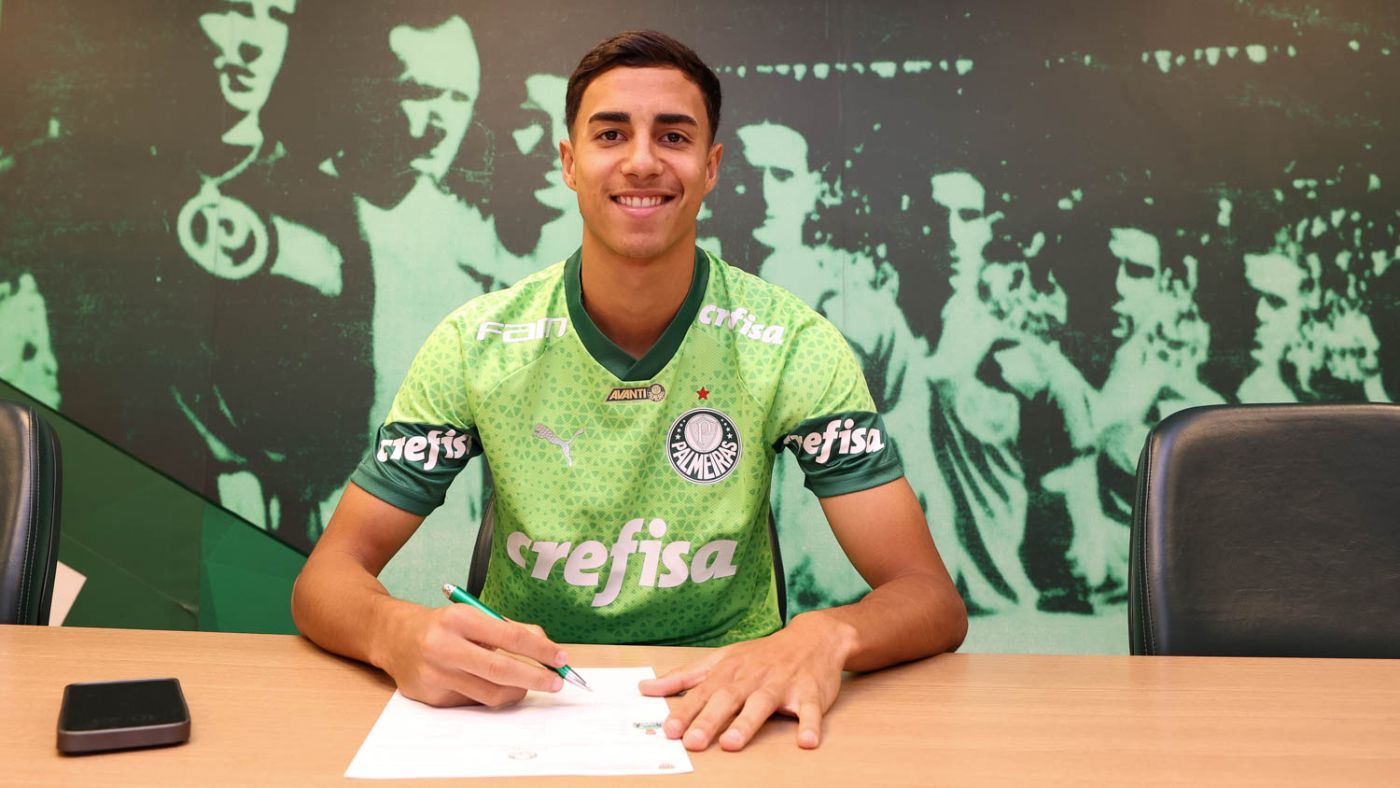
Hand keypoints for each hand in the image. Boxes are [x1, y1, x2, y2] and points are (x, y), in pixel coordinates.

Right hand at [377, 603, 568, 707]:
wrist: (395, 638)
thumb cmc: (445, 626)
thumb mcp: (476, 616)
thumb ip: (513, 629)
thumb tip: (547, 650)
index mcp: (460, 619)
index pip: (511, 636)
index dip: (541, 651)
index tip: (561, 659)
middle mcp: (445, 646)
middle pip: (501, 669)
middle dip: (535, 678)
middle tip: (556, 682)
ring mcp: (436, 674)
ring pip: (490, 693)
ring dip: (516, 691)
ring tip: (525, 685)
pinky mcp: (432, 697)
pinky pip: (473, 702)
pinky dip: (488, 695)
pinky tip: (487, 685)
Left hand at [639, 614, 855, 751]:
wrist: (813, 637)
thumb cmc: (761, 655)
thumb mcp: (721, 660)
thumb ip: (684, 677)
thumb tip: (646, 689)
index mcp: (729, 671)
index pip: (702, 693)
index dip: (685, 711)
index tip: (669, 730)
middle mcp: (753, 677)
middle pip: (728, 698)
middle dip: (709, 720)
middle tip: (693, 742)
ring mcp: (782, 684)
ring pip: (763, 703)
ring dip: (748, 722)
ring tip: (733, 743)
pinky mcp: (810, 693)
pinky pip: (810, 710)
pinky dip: (809, 724)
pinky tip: (806, 741)